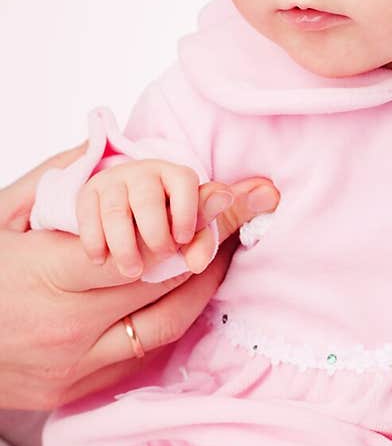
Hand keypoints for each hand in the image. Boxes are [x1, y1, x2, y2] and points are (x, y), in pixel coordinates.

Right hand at [0, 141, 279, 412]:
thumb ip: (53, 183)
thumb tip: (106, 148)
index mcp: (42, 277)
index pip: (140, 251)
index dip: (195, 222)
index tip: (231, 194)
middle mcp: (66, 329)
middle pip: (164, 288)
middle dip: (213, 245)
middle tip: (249, 209)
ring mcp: (76, 366)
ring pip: (166, 327)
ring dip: (205, 286)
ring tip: (225, 248)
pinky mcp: (80, 390)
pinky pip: (146, 355)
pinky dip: (173, 320)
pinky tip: (189, 289)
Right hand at [77, 157, 205, 279]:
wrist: (121, 229)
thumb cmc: (166, 230)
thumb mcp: (190, 232)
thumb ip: (212, 226)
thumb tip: (251, 194)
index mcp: (175, 177)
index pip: (184, 181)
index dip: (188, 211)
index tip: (184, 238)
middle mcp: (143, 174)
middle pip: (148, 200)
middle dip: (156, 234)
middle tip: (163, 256)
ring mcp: (113, 183)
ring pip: (116, 212)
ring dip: (125, 246)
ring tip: (133, 271)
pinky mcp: (88, 195)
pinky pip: (87, 215)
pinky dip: (94, 240)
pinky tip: (100, 260)